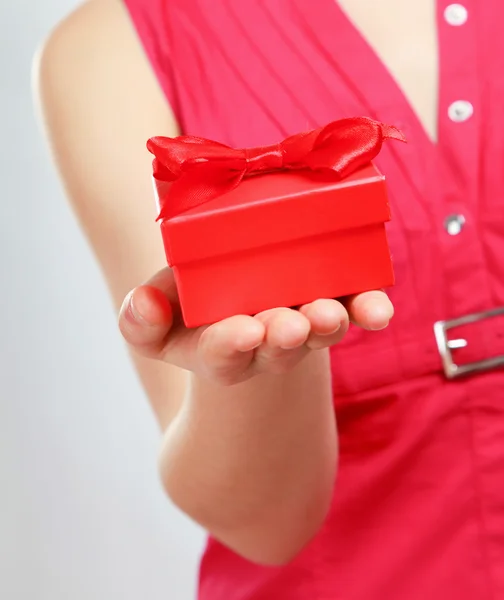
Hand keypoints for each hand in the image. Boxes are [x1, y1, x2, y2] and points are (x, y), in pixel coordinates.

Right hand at [119, 267, 393, 385]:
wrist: (239, 303)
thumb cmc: (194, 312)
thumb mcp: (157, 321)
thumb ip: (142, 319)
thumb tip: (145, 302)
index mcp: (218, 348)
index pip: (221, 354)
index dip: (230, 344)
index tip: (241, 332)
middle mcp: (265, 342)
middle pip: (277, 346)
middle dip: (283, 337)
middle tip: (288, 326)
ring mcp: (302, 324)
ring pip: (318, 330)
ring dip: (326, 323)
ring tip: (329, 313)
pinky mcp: (331, 302)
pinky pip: (353, 308)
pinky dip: (367, 308)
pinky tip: (378, 309)